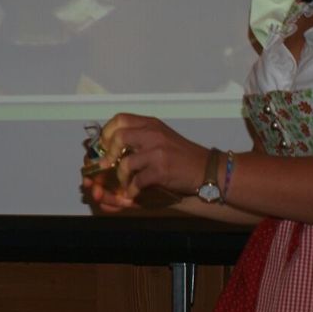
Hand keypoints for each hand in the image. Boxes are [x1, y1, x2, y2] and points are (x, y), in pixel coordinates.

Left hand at [90, 113, 208, 203]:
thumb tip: (111, 145)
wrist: (208, 169)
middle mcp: (153, 134)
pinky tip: (134, 192)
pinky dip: (132, 189)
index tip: (104, 145)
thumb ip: (140, 137)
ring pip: (125, 162)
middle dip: (109, 153)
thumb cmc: (182, 155)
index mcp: (151, 124)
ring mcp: (158, 152)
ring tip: (125, 182)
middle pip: (118, 137)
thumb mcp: (162, 137)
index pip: (120, 119)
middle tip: (108, 164)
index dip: (107, 132)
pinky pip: (137, 181)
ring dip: (121, 176)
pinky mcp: (162, 170)